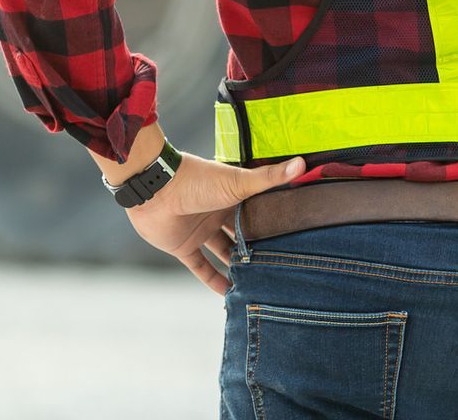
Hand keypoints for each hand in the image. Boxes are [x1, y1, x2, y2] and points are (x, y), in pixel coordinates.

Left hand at [124, 152, 305, 293]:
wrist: (154, 188)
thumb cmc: (197, 179)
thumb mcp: (238, 181)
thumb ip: (270, 177)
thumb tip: (303, 163)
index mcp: (232, 195)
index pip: (257, 212)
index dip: (273, 225)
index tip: (295, 240)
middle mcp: (216, 213)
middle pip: (241, 234)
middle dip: (257, 248)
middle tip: (280, 268)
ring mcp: (200, 231)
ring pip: (223, 253)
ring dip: (237, 266)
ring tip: (259, 284)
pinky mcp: (183, 247)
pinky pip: (202, 267)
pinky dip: (214, 281)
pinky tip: (230, 294)